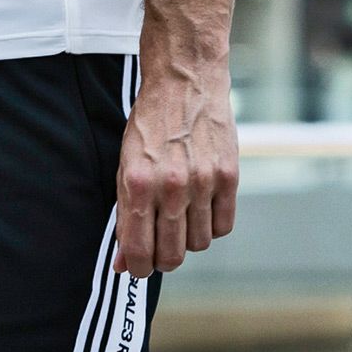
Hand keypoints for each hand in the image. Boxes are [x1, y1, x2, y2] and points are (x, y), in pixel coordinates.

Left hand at [113, 60, 237, 274]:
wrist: (184, 82)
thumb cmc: (150, 125)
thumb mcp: (126, 165)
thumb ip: (124, 215)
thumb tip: (122, 262)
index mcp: (137, 183)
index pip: (138, 252)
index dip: (138, 269)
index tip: (138, 267)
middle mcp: (170, 186)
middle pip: (172, 256)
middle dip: (162, 260)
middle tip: (160, 247)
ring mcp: (203, 182)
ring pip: (200, 245)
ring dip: (188, 240)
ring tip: (181, 217)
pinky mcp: (229, 176)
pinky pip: (223, 226)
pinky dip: (211, 225)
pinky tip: (202, 207)